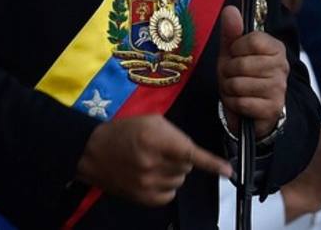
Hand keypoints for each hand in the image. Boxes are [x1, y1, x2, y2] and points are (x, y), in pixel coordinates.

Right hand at [75, 114, 230, 205]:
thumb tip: (195, 153)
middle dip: (181, 158)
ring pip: (180, 181)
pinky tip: (152, 175)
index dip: (211, 163)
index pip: (190, 153)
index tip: (227, 171)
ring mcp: (147, 183)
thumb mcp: (150, 121)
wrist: (93, 152)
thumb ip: (175, 134)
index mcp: (154, 140)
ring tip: (154, 162)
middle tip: (163, 150)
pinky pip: (170, 194)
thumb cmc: (124, 132)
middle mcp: (152, 163)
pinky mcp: (143, 198)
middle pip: (188, 166)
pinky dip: (166, 185)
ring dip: (174, 172)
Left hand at [217, 6, 288, 137]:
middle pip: (241, 64)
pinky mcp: (273, 109)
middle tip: (232, 76)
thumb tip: (230, 9)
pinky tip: (240, 102)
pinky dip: (234, 104)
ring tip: (235, 89)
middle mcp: (282, 66)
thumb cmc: (241, 75)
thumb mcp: (233, 52)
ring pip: (238, 84)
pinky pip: (241, 103)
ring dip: (229, 89)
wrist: (251, 109)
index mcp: (276, 48)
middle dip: (228, 72)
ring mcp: (279, 88)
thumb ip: (232, 30)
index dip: (236, 48)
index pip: (252, 40)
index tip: (236, 54)